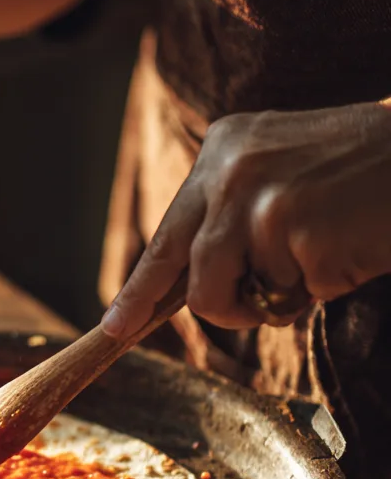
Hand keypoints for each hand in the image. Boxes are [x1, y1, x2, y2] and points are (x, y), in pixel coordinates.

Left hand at [101, 103, 390, 339]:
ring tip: (316, 260)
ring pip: (226, 295)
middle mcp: (229, 169)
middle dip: (178, 306)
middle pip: (184, 270)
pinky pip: (290, 296)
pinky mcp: (294, 228)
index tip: (115, 323)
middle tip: (149, 327)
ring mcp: (259, 198)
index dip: (142, 285)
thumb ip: (233, 218)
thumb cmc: (364, 175)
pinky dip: (321, 289)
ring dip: (270, 300)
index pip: (170, 233)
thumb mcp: (283, 174)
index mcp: (224, 150)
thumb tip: (190, 287)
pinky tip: (347, 248)